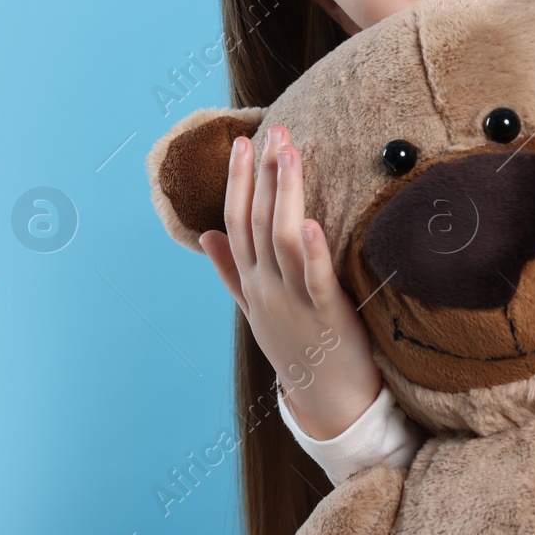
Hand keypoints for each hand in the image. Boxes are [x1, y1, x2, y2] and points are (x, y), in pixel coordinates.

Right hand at [197, 123, 382, 440]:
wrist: (328, 403)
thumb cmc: (297, 348)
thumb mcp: (256, 308)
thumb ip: (231, 271)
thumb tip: (206, 234)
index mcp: (250, 283)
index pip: (236, 221)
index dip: (237, 181)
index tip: (242, 142)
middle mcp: (265, 288)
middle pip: (256, 223)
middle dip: (261, 174)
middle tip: (272, 131)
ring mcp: (292, 302)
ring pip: (280, 240)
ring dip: (283, 194)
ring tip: (288, 155)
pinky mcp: (327, 316)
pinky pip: (315, 279)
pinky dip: (309, 250)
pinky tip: (307, 221)